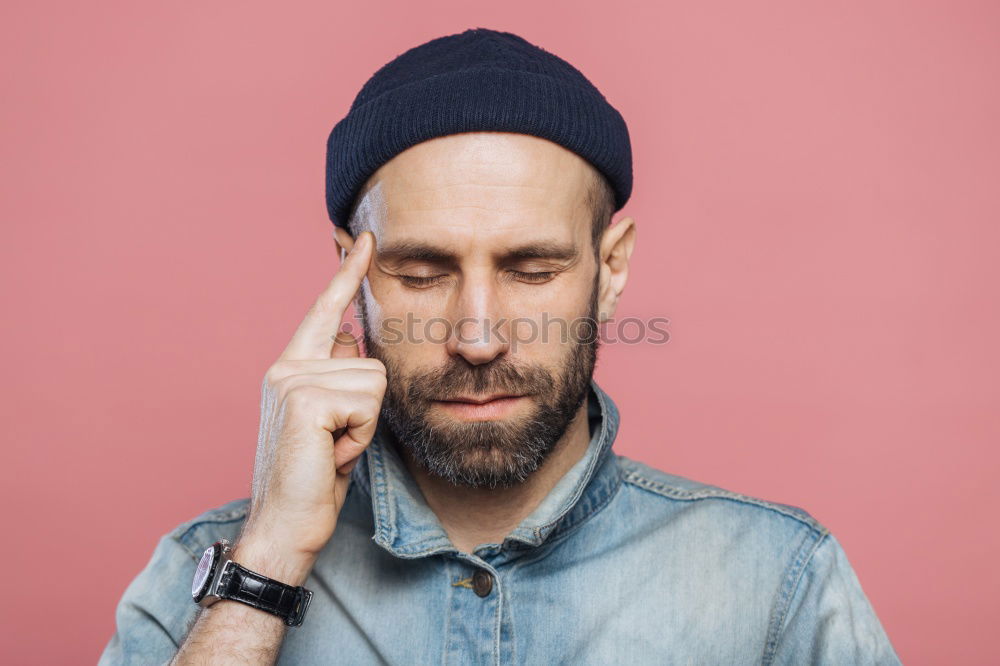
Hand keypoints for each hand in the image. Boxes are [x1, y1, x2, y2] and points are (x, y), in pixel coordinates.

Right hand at [237, 231, 384, 581]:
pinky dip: (359, 437)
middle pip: (371, 360)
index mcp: (290, 368)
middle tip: (336, 443)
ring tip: (332, 449)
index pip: (323, 311)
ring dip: (364, 426)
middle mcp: (286, 367)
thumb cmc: (312, 477)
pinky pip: (368, 403)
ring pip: (375, 381)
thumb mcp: (328, 421)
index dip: (346, 274)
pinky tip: (330, 455)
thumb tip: (347, 335)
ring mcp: (291, 380)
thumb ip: (333, 375)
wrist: (285, 524)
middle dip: (368, 411)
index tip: (363, 239)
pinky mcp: (305, 399)